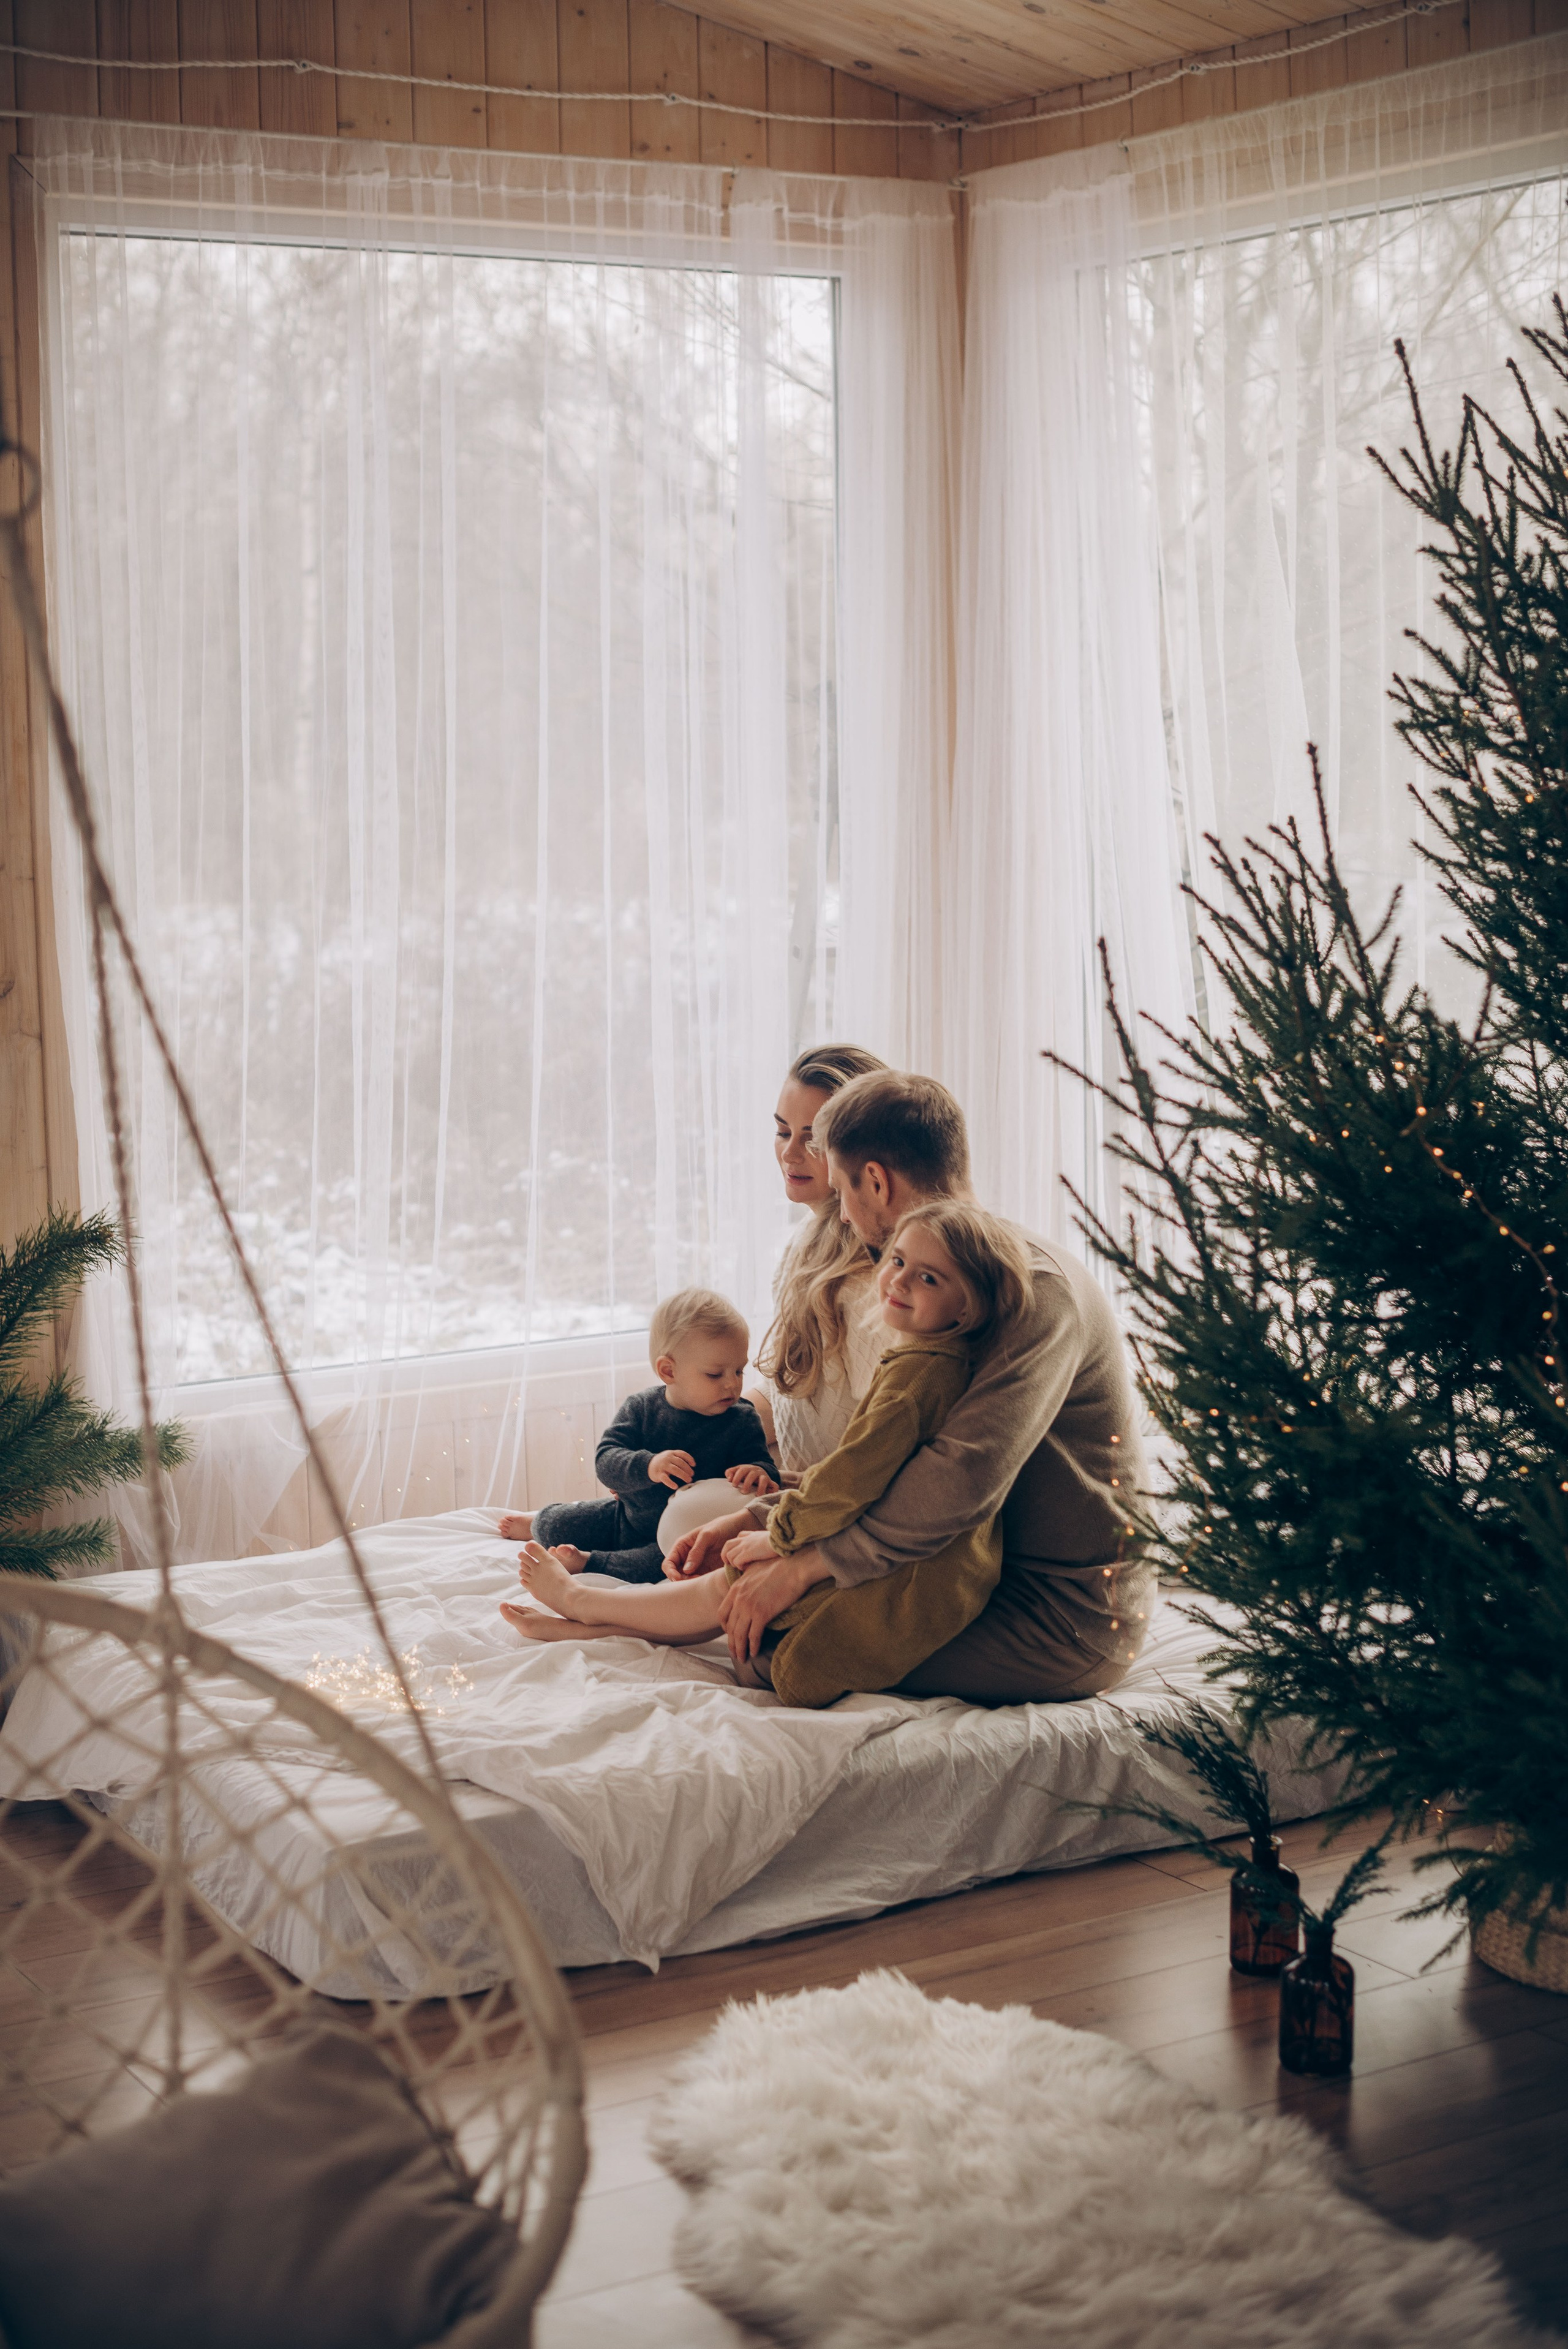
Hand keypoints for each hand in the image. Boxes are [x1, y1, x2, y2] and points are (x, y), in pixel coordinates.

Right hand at [648, 1449, 695, 1489]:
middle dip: (688, 1469)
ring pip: (675, 1470)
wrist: (648, 1466)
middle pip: (680, 1463)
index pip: (682, 1454)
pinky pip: (665, 1479)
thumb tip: (691, 1467)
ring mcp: (663, 1466)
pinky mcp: (658, 1474)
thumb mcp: (669, 1456)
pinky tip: (676, 1486)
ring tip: (688, 1480)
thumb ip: (678, 1459)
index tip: (694, 1465)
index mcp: (671, 1453)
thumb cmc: (663, 1462)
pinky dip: (671, 1483)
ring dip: (683, 1475)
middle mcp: (667, 1458)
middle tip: (692, 1475)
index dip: (689, 1459)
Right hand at [663, 1507, 754, 1578]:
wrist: (740, 1528)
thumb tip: (686, 1570)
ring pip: (688, 1581)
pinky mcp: (708, 1572)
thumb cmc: (722, 1526)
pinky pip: (701, 1582)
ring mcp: (698, 1566)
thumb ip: (697, 1550)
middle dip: (682, 1581)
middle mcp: (687, 1558)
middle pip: (676, 1575)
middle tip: (696, 1580)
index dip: (670, 1572)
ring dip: (693, 1585)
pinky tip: (711, 1582)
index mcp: (682, 1546)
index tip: (679, 1579)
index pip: (669, 1563)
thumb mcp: (708, 1535)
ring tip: (705, 1581)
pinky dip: (703, 1585)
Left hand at [717, 1548, 826, 1669]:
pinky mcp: (762, 1614)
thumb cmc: (778, 1566)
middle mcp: (739, 1599)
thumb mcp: (754, 1570)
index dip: (725, 1626)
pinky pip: (753, 1636)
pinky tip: (754, 1652)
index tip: (730, 1633)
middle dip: (731, 1642)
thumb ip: (745, 1580)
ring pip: (739, 1634)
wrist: (794, 1567)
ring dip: (739, 1649)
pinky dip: (753, 1646)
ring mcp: (749, 1607)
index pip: (722, 1613)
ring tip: (742, 1658)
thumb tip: (745, 1587)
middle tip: (735, 1652)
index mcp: (736, 1589)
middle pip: (730, 1627)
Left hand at [721, 1529, 776, 1571]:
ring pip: (729, 1555)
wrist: (781, 1540)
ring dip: (733, 1563)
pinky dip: (739, 1566)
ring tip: (742, 1567)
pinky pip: (736, 1561)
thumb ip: (761, 1543)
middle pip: (727, 1545)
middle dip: (726, 1556)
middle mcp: (744, 1539)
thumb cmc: (778, 1542)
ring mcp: (744, 1546)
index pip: (735, 1539)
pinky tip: (747, 1568)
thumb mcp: (767, 1539)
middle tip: (731, 1564)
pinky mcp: (746, 1553)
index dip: (734, 1548)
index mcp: (749, 1535)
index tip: (738, 1556)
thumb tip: (763, 1550)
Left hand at [725, 1463, 777, 1495]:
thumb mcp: (737, 1471)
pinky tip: (768, 1496)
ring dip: (761, 1487)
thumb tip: (728, 1478)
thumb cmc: (744, 1473)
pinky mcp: (770, 1483)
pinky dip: (773, 1491)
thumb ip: (730, 1472)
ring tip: (757, 1495)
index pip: (742, 1470)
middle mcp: (756, 1471)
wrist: (758, 1471)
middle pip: (752, 1475)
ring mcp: (764, 1476)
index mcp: (747, 1468)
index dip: (737, 1477)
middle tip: (743, 1492)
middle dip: (747, 1483)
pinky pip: (774, 1486)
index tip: (734, 1485)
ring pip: (764, 1480)